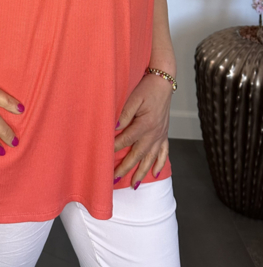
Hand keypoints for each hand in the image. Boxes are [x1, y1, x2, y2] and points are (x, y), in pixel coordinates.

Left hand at [113, 66, 174, 187]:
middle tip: (115, 179)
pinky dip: (160, 164)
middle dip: (126, 168)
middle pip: (138, 154)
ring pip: (150, 158)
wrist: (164, 81)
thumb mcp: (133, 98)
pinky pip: (164, 152)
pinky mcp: (164, 133)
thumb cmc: (147, 88)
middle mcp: (154, 133)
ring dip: (142, 172)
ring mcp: (160, 134)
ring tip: (134, 185)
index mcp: (145, 124)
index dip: (114, 149)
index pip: (126, 141)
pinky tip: (156, 173)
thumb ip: (124, 114)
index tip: (103, 157)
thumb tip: (115, 128)